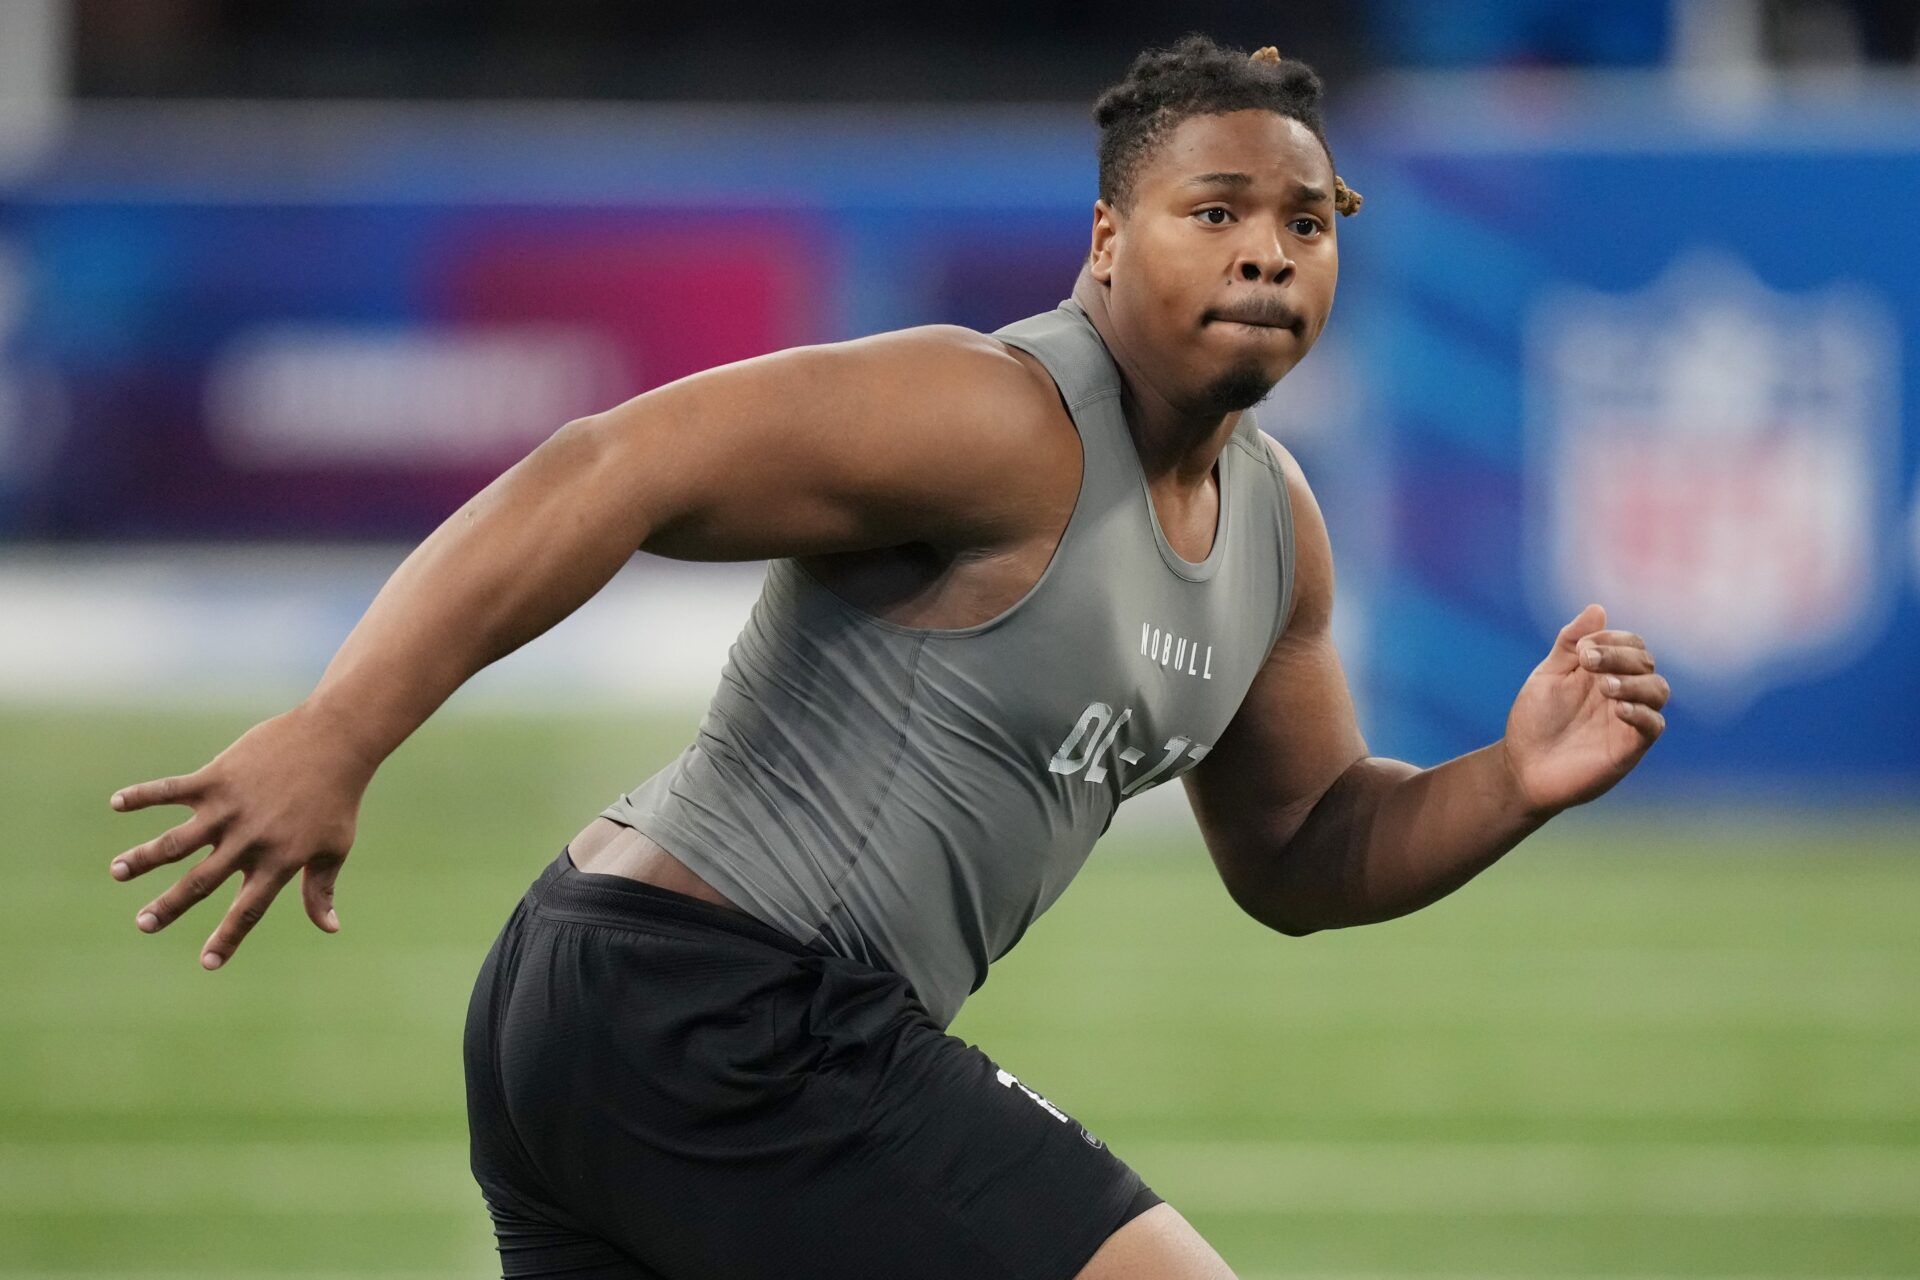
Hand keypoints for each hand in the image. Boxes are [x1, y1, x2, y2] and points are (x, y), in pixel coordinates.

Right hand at [107, 700, 377, 969]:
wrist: (336, 742)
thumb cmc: (337, 799)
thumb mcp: (335, 847)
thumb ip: (321, 889)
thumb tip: (329, 928)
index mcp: (278, 861)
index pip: (249, 911)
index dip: (228, 938)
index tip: (207, 964)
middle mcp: (249, 840)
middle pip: (202, 881)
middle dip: (171, 905)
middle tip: (143, 925)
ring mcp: (230, 808)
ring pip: (178, 840)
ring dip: (145, 856)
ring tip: (118, 872)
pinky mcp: (218, 777)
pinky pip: (173, 789)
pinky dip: (144, 795)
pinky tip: (117, 803)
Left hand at [1501, 604, 1668, 816]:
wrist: (1522, 766)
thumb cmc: (1535, 720)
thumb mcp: (1549, 674)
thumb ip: (1571, 643)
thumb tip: (1598, 608)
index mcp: (1604, 671)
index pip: (1631, 644)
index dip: (1613, 639)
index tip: (1583, 648)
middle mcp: (1622, 692)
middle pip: (1645, 662)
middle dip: (1619, 655)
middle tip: (1588, 662)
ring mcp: (1628, 720)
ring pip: (1658, 690)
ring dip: (1635, 681)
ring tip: (1604, 686)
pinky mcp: (1629, 748)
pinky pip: (1653, 726)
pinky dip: (1641, 712)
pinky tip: (1618, 708)